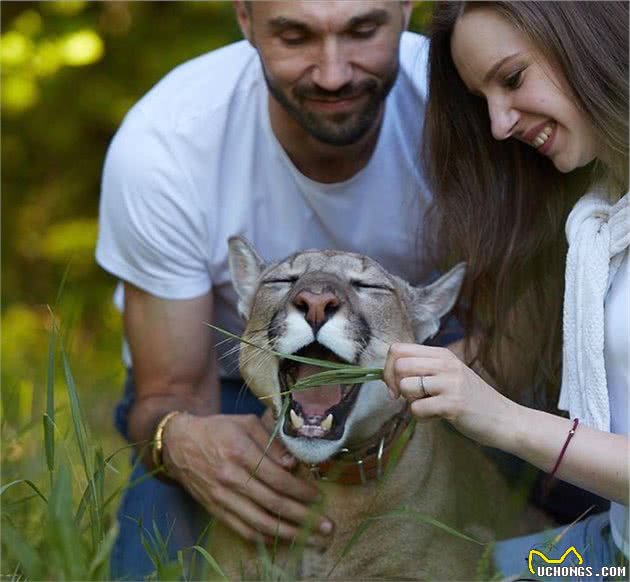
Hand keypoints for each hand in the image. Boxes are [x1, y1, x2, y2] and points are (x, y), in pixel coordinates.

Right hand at [162, 413, 332, 545]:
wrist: (179, 444)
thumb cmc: (218, 429)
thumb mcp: (246, 423)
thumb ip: (271, 442)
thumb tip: (293, 463)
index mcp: (240, 452)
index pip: (277, 478)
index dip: (300, 491)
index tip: (318, 497)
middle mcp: (231, 477)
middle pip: (273, 504)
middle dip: (303, 517)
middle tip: (326, 526)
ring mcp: (222, 497)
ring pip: (260, 522)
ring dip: (289, 533)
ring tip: (311, 539)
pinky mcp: (216, 509)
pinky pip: (243, 529)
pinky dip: (265, 538)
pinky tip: (282, 539)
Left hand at [383, 343, 516, 447]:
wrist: (504, 419)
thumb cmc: (470, 399)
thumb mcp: (448, 375)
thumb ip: (424, 370)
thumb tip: (389, 374)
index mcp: (441, 354)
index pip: (398, 349)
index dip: (388, 368)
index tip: (396, 385)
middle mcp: (446, 364)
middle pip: (399, 366)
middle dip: (396, 385)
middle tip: (408, 398)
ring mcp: (450, 383)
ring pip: (406, 386)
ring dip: (410, 402)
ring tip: (428, 406)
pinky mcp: (453, 404)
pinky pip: (417, 409)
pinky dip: (421, 417)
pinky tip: (437, 417)